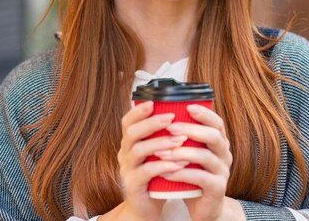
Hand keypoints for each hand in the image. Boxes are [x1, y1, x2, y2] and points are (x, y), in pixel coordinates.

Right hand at [101, 101, 188, 220]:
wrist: (148, 206)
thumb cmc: (157, 175)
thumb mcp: (158, 152)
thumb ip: (164, 135)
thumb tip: (184, 111)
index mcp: (130, 142)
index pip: (128, 122)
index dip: (138, 111)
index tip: (154, 102)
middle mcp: (125, 153)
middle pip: (132, 132)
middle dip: (152, 123)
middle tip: (172, 117)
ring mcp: (127, 169)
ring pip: (138, 150)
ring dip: (161, 143)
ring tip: (181, 139)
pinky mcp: (133, 185)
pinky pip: (146, 172)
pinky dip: (164, 165)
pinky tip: (179, 163)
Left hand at [155, 104, 244, 220]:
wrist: (204, 208)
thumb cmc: (193, 176)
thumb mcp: (190, 155)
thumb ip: (184, 139)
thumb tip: (161, 116)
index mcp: (219, 143)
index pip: (217, 123)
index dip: (204, 114)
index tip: (187, 106)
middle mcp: (225, 155)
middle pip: (213, 136)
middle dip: (191, 129)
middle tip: (170, 127)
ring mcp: (223, 172)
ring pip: (206, 157)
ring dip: (182, 152)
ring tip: (162, 152)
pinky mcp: (217, 189)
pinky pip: (200, 178)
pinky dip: (181, 174)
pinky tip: (166, 173)